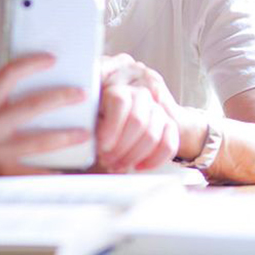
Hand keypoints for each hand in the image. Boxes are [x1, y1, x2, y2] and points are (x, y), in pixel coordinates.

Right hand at [0, 54, 91, 176]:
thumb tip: (36, 89)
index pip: (7, 74)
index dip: (31, 63)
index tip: (52, 59)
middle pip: (32, 106)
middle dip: (61, 98)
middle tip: (82, 94)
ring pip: (40, 142)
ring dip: (67, 137)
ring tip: (85, 133)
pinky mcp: (1, 176)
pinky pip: (35, 173)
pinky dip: (54, 171)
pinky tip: (69, 169)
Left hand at [93, 55, 181, 171]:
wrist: (121, 121)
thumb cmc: (98, 120)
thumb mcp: (88, 114)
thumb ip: (87, 118)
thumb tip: (85, 132)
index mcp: (118, 88)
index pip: (120, 102)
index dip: (111, 127)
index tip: (102, 146)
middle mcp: (140, 94)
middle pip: (137, 120)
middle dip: (121, 146)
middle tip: (107, 160)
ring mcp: (157, 109)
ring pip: (152, 134)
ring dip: (133, 155)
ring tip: (117, 165)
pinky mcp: (169, 125)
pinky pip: (169, 143)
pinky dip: (154, 159)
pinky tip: (138, 167)